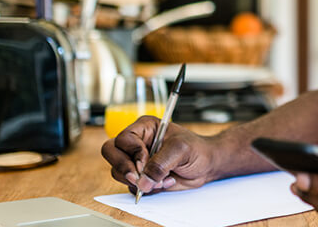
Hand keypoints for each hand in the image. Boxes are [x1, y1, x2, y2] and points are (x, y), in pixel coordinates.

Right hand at [101, 115, 215, 195]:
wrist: (206, 165)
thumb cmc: (197, 149)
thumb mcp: (181, 149)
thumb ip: (160, 163)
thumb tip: (143, 180)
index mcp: (145, 128)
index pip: (123, 138)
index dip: (132, 152)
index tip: (144, 161)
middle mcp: (137, 143)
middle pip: (111, 153)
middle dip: (124, 167)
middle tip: (138, 178)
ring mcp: (136, 161)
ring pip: (119, 172)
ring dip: (139, 181)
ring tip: (163, 178)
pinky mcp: (141, 177)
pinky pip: (132, 186)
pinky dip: (147, 189)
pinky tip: (165, 182)